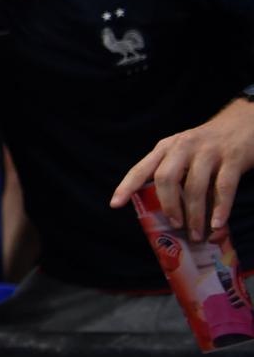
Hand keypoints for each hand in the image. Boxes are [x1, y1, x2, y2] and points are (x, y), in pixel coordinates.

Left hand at [112, 100, 253, 241]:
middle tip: (174, 225)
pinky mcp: (233, 159)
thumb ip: (173, 173)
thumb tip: (167, 214)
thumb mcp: (184, 151)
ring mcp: (208, 152)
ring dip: (194, 214)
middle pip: (166, 178)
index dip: (127, 186)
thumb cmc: (208, 145)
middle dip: (168, 205)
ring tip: (195, 234)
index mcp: (166, 148)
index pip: (141, 168)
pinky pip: (223, 187)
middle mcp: (183, 147)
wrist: (244, 122)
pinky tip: (216, 224)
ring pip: (195, 186)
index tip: (115, 204)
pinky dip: (220, 209)